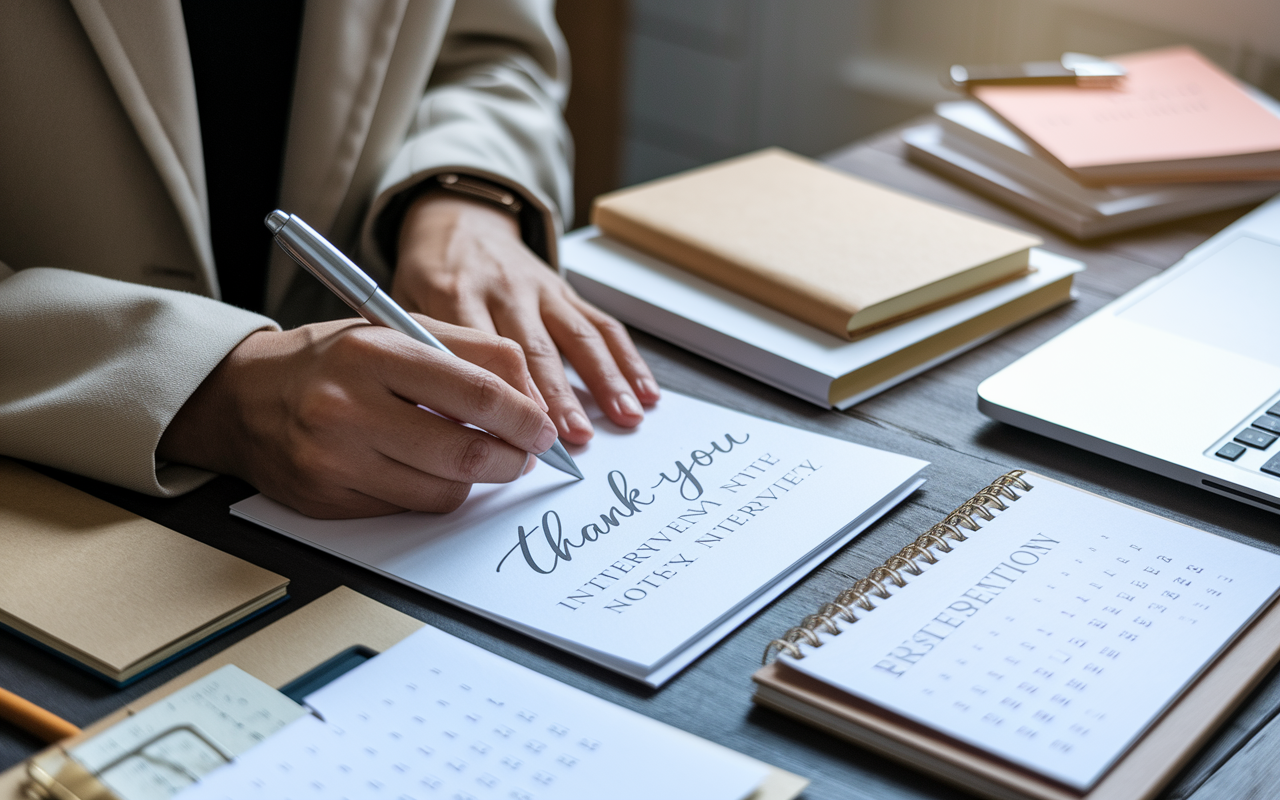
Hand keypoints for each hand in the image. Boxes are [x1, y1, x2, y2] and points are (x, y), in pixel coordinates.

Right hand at [157, 317, 556, 517]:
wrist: (242, 397)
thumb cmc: (332, 360)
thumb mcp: (397, 329)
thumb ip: (471, 353)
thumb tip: (532, 402)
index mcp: (373, 352)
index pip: (476, 390)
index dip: (525, 416)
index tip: (544, 428)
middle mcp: (347, 407)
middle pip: (465, 451)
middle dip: (512, 459)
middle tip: (524, 454)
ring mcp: (334, 460)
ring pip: (443, 491)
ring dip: (474, 480)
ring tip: (475, 457)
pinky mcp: (327, 500)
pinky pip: (408, 509)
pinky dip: (430, 493)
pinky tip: (420, 468)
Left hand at [393, 191, 659, 444]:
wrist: (457, 222)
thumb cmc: (429, 278)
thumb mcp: (406, 307)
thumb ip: (424, 355)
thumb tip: (443, 422)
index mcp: (455, 293)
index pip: (484, 348)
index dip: (506, 390)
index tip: (520, 430)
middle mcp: (504, 290)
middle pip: (535, 348)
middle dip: (559, 395)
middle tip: (576, 436)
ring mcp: (541, 290)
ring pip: (578, 336)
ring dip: (605, 379)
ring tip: (625, 416)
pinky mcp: (566, 291)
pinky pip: (602, 323)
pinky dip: (628, 359)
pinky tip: (646, 390)